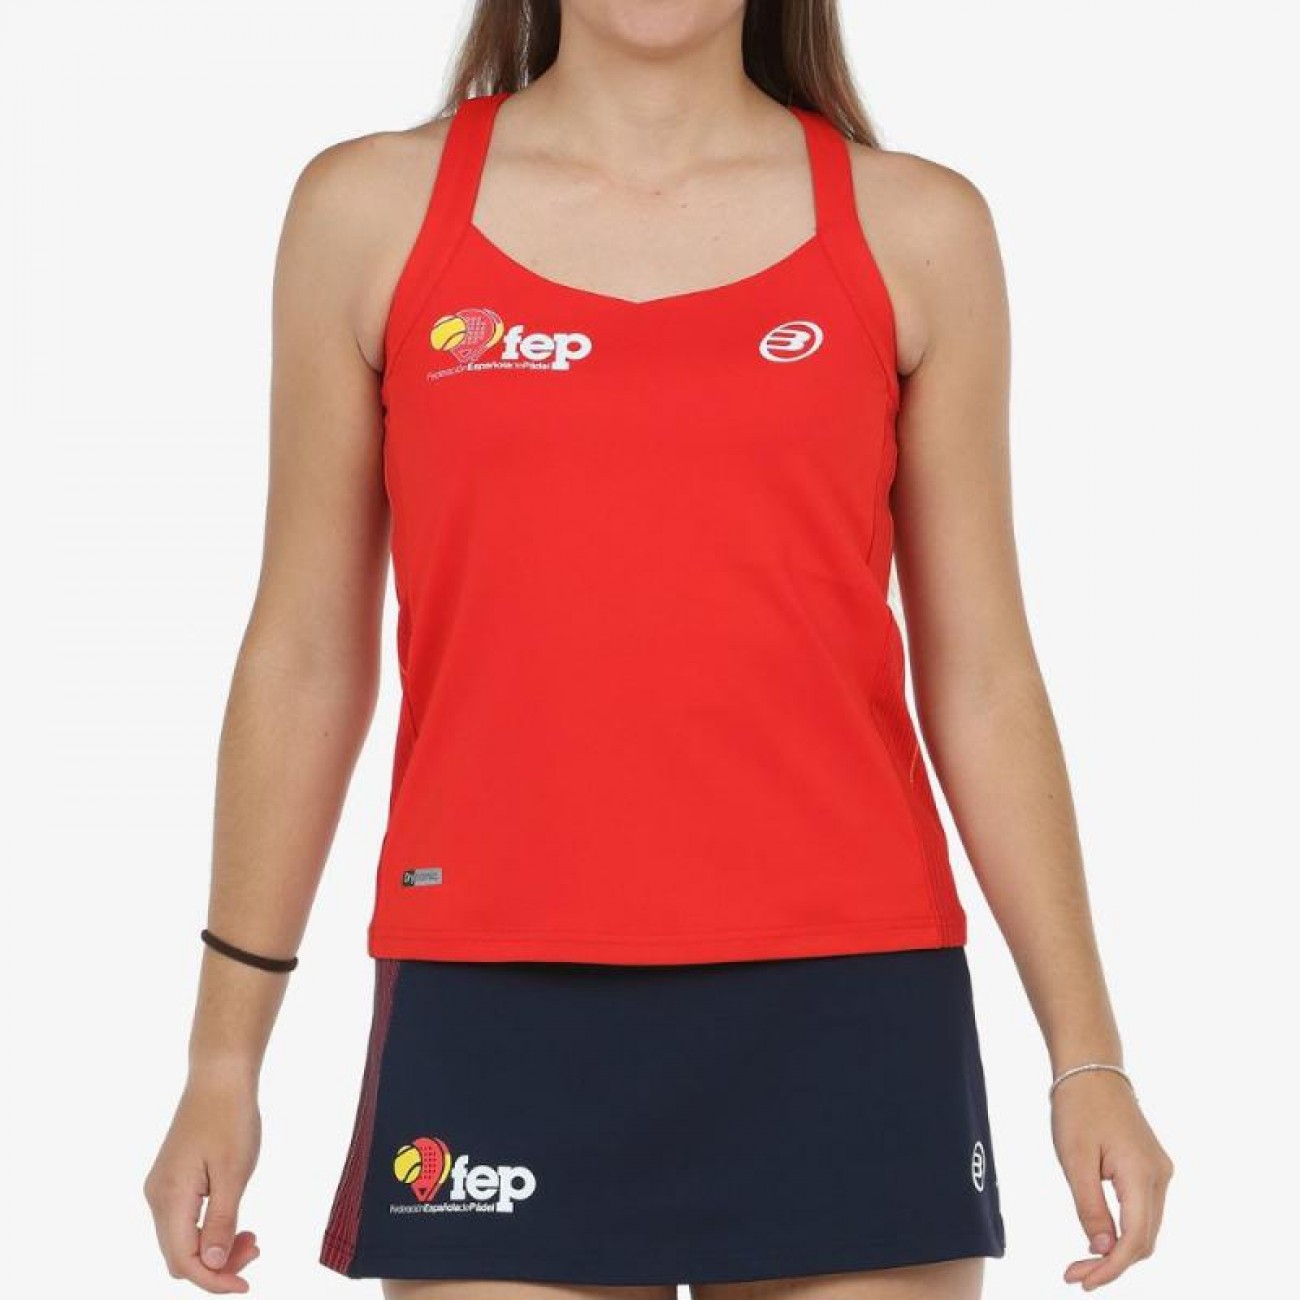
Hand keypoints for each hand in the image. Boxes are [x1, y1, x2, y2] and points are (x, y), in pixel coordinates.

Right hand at [144, 1073, 262, 1292]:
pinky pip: (185, 1221)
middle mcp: (157, 1198)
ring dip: (215, 1249)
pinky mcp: (172, 1180)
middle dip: (217, 1266)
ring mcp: (162, 1189)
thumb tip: (213, 1266)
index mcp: (169, 1198)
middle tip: (256, 1250)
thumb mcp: (234, 1172)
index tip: (247, 1286)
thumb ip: (222, 1221)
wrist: (219, 1076)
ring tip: (251, 1237)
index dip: (214, 1281)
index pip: (184, 1261)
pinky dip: (209, 1230)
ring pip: (182, 1240)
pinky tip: (235, 1223)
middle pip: (180, 1255)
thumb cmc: (230, 1119)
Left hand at [1052, 1069, 1174, 1290]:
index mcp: (1143, 1175)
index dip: (1111, 1268)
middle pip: (1144, 1239)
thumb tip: (1104, 1251)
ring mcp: (1159, 1172)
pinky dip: (1123, 1229)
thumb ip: (1090, 1207)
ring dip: (1117, 1249)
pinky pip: (1142, 1210)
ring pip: (1145, 1227)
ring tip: (1082, 1262)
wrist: (1091, 1068)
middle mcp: (1160, 1177)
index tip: (1082, 1281)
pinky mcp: (1150, 1167)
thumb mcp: (1075, 1159)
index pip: (1135, 1240)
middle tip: (1074, 1274)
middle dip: (1111, 1263)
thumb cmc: (1078, 1107)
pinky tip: (1099, 1237)